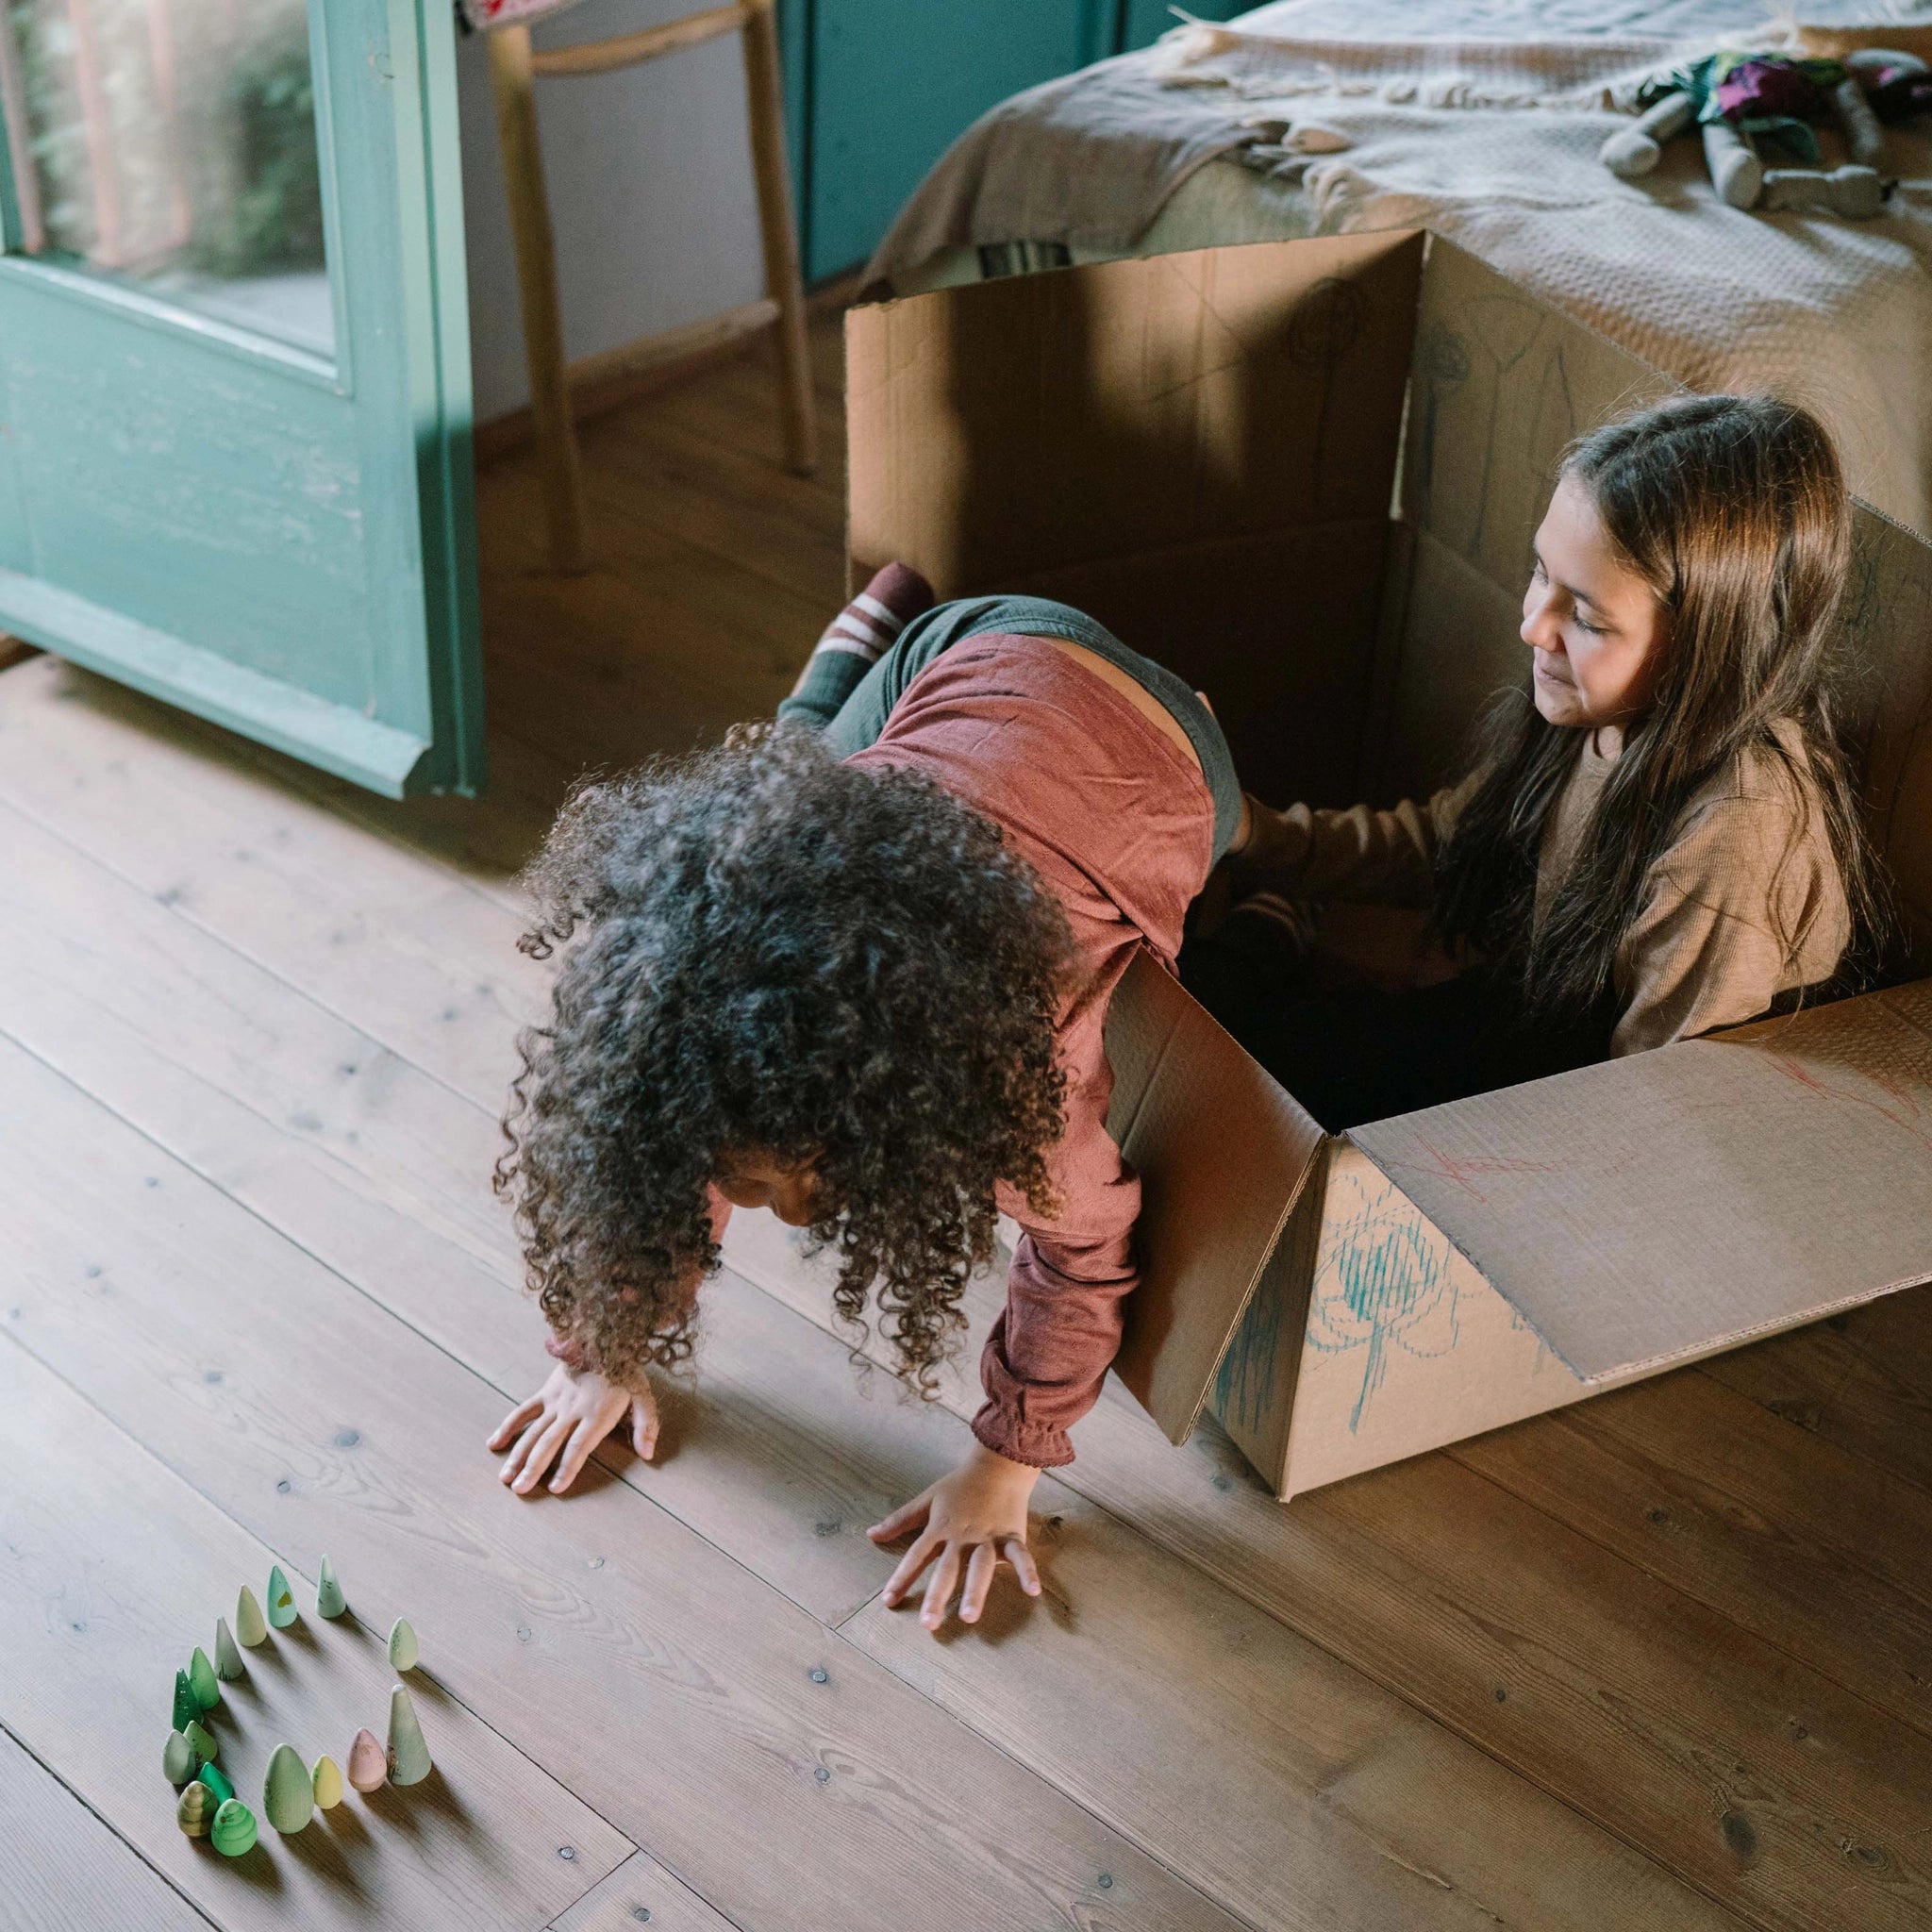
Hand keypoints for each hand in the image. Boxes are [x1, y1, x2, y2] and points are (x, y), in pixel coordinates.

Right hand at [486, 1362, 658, 1495]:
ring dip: (518, 1454)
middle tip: (519, 1490)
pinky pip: (523, 1410)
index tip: (555, 1488)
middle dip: (533, 1468)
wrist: (604, 1336)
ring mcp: (556, 1401)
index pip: (579, 1446)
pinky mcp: (546, 1392)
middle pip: (550, 1442)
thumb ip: (645, 1425)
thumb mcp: (643, 1397)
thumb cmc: (626, 1372)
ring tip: (506, 1478)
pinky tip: (494, 1444)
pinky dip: (508, 1427)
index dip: (567, 1467)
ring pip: (533, 1431)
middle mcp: (573, 1410)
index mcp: (597, 1414)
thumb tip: (647, 1454)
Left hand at [868, 1443, 1042, 1631]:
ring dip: (976, 1590)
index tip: (888, 1601)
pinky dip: (1027, 1572)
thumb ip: (900, 1520)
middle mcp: (962, 1537)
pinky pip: (1021, 1556)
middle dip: (937, 1595)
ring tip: (970, 1617)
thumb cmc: (960, 1485)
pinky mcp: (1011, 1536)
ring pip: (980, 1567)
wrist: (998, 1465)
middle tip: (928, 1624)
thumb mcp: (927, 1499)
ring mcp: (988, 1537)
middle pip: (947, 1568)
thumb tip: (871, 1534)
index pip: (917, 1555)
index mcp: (940, 1528)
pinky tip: (1031, 1592)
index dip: (902, 1577)